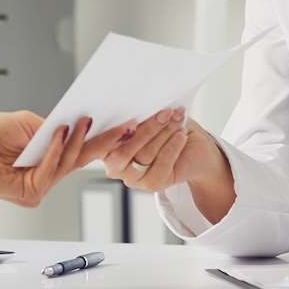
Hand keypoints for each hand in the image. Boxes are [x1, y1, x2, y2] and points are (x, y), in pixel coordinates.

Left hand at [0, 112, 129, 207]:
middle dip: (104, 141)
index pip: (80, 150)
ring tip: (85, 120)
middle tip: (124, 126)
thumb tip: (77, 125)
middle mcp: (44, 174)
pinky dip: (56, 149)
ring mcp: (38, 186)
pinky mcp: (29, 193)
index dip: (101, 138)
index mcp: (46, 158)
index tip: (122, 125)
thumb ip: (55, 128)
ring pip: (68, 164)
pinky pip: (50, 169)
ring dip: (79, 140)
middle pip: (82, 159)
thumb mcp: (28, 124)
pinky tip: (60, 132)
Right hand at [101, 110, 235, 223]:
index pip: (96, 147)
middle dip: (146, 129)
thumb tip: (135, 105)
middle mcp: (115, 166)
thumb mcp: (146, 119)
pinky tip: (181, 134)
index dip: (108, 137)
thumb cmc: (163, 127)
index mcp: (105, 148)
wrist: (192, 148)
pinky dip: (173, 146)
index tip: (129, 121)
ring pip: (145, 156)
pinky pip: (162, 165)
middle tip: (164, 113)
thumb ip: (134, 118)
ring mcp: (133, 178)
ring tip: (177, 118)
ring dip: (164, 133)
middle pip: (123, 152)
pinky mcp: (153, 184)